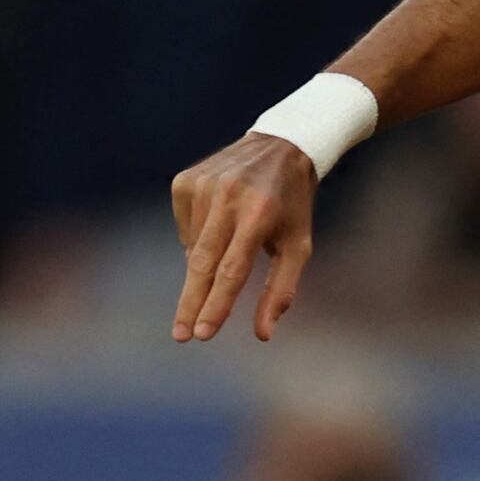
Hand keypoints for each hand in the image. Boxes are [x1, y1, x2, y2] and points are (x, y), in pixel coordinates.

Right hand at [169, 131, 324, 343]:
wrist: (281, 145)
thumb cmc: (292, 205)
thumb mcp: (298, 246)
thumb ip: (281, 290)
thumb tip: (262, 334)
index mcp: (258, 213)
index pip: (231, 270)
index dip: (216, 304)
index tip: (202, 333)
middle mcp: (227, 196)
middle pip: (203, 263)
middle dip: (191, 302)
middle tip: (181, 335)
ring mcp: (202, 185)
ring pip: (193, 248)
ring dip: (204, 266)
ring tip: (229, 249)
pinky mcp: (186, 180)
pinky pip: (185, 227)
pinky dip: (196, 239)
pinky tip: (217, 227)